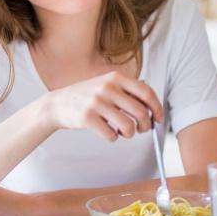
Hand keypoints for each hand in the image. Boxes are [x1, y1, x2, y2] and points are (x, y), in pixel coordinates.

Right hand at [43, 71, 163, 141]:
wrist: (57, 104)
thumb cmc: (88, 96)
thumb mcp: (107, 84)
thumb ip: (128, 90)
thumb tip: (152, 103)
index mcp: (116, 77)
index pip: (146, 93)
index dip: (157, 108)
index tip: (159, 118)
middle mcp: (107, 87)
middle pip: (141, 112)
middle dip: (145, 125)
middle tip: (141, 129)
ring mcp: (96, 102)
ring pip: (128, 127)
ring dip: (129, 134)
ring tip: (123, 132)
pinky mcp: (87, 118)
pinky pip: (111, 135)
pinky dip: (113, 138)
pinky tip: (107, 132)